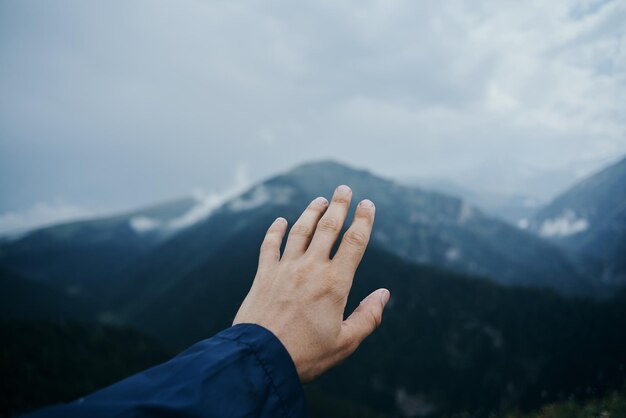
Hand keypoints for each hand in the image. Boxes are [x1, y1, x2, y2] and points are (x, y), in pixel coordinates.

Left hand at [233, 185, 389, 382]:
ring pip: (300, 231)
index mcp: (335, 283)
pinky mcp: (263, 275)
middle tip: (343, 188)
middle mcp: (311, 268)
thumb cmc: (306, 355)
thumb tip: (384, 294)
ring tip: (319, 200)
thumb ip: (368, 317)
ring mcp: (285, 269)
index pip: (354, 242)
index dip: (363, 220)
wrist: (260, 359)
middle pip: (328, 228)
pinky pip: (269, 246)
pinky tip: (279, 221)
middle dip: (338, 205)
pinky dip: (275, 231)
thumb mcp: (345, 342)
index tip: (368, 204)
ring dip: (311, 213)